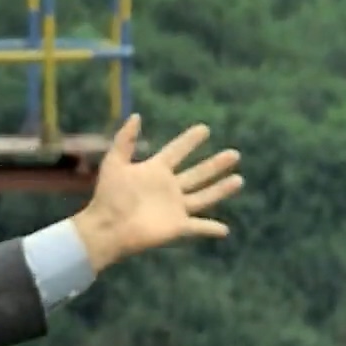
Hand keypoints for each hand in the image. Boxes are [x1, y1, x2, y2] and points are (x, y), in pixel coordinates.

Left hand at [72, 114, 241, 271]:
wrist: (106, 227)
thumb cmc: (107, 196)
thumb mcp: (114, 163)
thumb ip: (124, 140)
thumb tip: (136, 115)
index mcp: (155, 171)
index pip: (176, 151)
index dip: (190, 141)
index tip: (204, 129)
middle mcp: (168, 188)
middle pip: (198, 174)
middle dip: (216, 165)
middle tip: (234, 154)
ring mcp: (174, 207)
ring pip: (204, 196)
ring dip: (221, 189)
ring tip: (239, 180)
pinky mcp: (177, 226)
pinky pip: (198, 227)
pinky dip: (211, 229)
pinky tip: (224, 230)